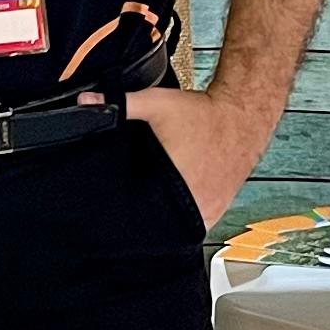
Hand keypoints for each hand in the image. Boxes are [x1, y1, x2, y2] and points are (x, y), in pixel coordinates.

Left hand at [127, 80, 270, 227]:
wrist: (242, 112)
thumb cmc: (204, 113)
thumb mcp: (156, 103)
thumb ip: (120, 104)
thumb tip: (87, 103)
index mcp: (179, 188)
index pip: (148, 223)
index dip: (130, 220)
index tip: (120, 213)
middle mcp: (199, 204)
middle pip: (164, 227)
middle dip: (148, 217)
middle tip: (139, 199)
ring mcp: (213, 208)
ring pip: (182, 227)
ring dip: (169, 219)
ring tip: (157, 201)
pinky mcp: (221, 206)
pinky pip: (199, 221)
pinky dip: (187, 214)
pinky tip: (177, 201)